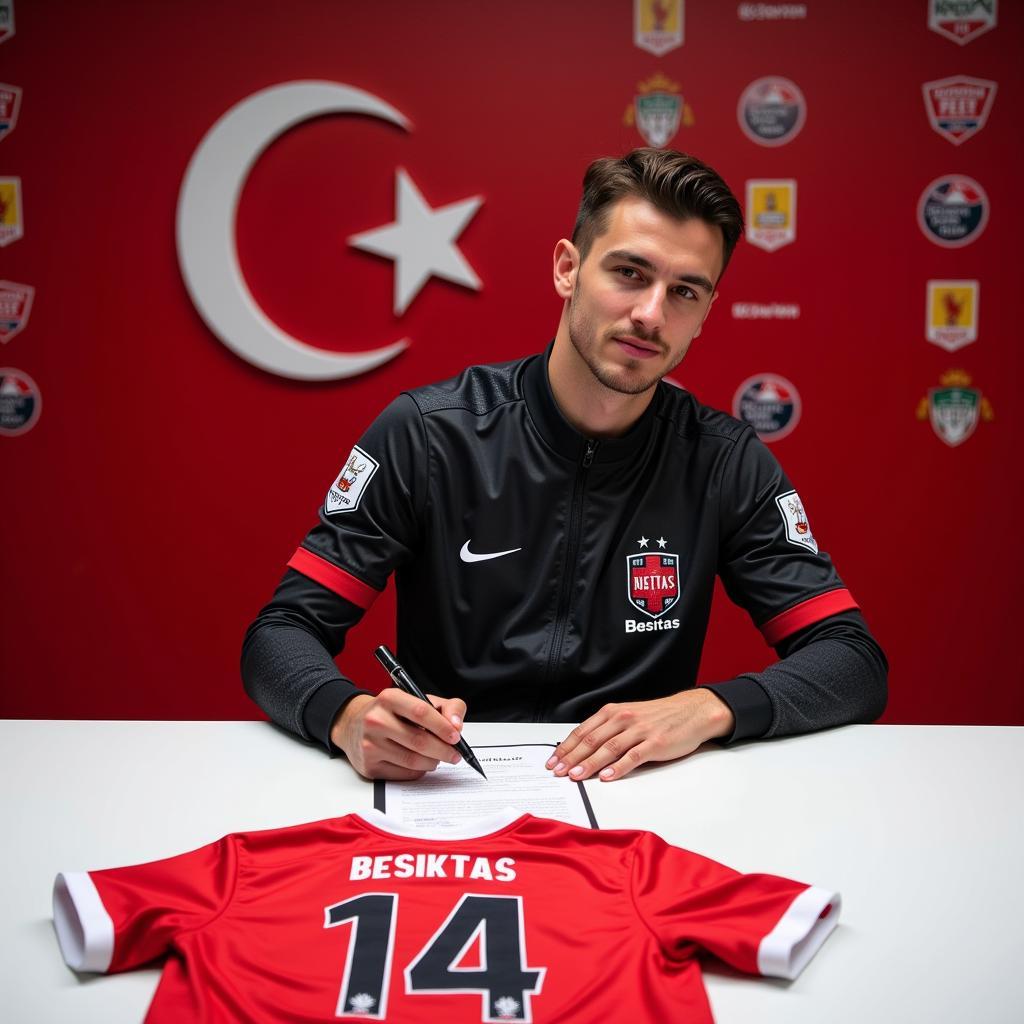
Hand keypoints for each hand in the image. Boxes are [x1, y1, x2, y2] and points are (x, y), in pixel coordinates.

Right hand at [330, 690, 467, 780]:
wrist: (354, 725)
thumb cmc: (392, 713)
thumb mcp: (417, 700)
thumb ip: (445, 708)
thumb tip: (456, 726)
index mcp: (389, 698)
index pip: (420, 712)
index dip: (442, 726)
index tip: (455, 736)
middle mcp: (376, 720)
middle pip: (418, 741)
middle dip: (443, 750)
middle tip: (454, 754)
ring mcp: (370, 744)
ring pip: (412, 760)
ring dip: (432, 762)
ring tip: (438, 758)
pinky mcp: (369, 766)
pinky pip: (403, 774)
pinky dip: (418, 771)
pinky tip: (421, 764)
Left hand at [545, 689, 734, 781]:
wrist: (691, 711)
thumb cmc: (658, 716)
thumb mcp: (629, 716)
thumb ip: (608, 729)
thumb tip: (583, 749)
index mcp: (614, 712)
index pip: (583, 730)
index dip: (566, 746)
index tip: (552, 760)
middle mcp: (623, 718)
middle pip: (591, 740)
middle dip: (571, 757)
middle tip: (557, 771)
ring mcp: (639, 731)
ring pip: (608, 749)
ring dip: (589, 764)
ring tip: (575, 776)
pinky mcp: (655, 743)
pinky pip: (632, 757)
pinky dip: (617, 768)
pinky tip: (606, 777)